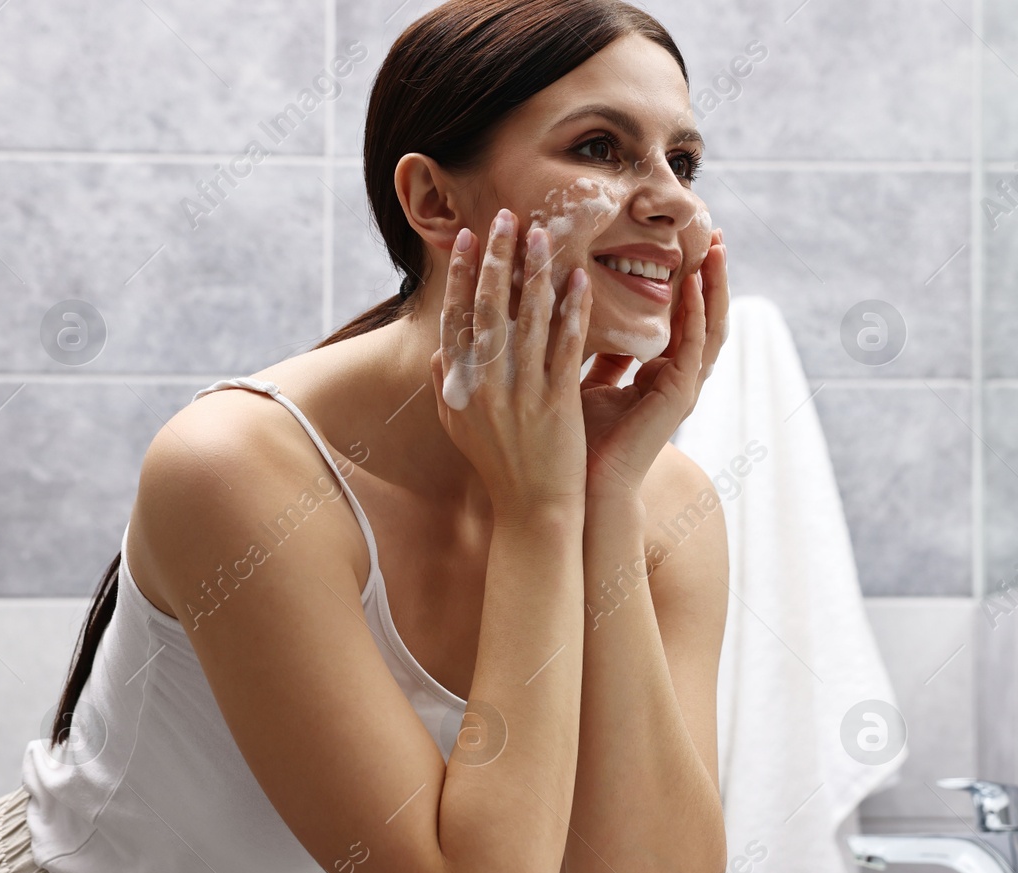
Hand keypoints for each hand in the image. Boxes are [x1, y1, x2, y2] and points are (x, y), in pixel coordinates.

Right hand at [430, 208, 592, 523]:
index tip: (470, 237)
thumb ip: (447, 384)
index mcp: (461, 386)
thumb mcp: (459, 425)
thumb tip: (441, 346)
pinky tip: (576, 280)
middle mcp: (486, 385)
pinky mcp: (556, 403)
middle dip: (497, 258)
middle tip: (506, 217)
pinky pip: (563, 346)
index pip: (458, 318)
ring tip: (542, 234)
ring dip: (534, 272)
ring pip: (526, 320)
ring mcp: (521, 393)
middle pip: (489, 308)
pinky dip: (569, 310)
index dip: (465, 276)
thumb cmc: (498, 466)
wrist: (533, 510)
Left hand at [578, 229, 729, 495]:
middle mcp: (677, 379)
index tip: (690, 245)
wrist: (584, 484)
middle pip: (705, 318)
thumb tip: (573, 305)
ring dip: (716, 287)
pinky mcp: (680, 398)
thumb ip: (593, 348)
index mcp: (658, 374)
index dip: (690, 283)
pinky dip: (698, 314)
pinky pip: (695, 347)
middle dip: (712, 277)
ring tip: (718, 249)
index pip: (683, 319)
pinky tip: (695, 284)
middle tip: (718, 236)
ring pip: (711, 328)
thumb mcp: (584, 377)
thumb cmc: (578, 437)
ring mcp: (683, 388)